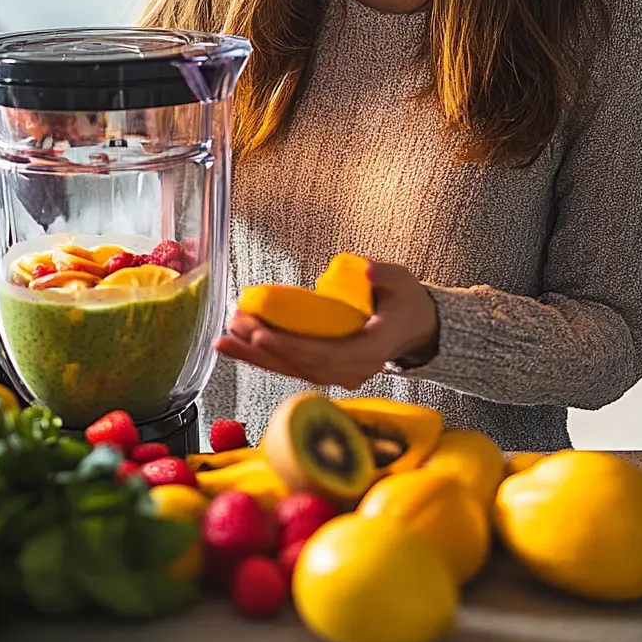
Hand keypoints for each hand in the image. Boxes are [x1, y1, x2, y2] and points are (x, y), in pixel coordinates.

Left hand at [215, 262, 439, 390]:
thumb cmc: (408, 303)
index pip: (326, 355)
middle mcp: (353, 369)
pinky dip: (265, 358)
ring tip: (225, 340)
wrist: (417, 328)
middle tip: (233, 330)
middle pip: (300, 366)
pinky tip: (240, 346)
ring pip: (292, 370)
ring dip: (256, 357)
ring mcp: (340, 373)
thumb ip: (387, 275)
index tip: (261, 336)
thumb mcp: (404, 282)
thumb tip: (367, 269)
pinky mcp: (327, 368)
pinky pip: (293, 367)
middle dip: (263, 351)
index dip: (291, 348)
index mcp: (372, 350)